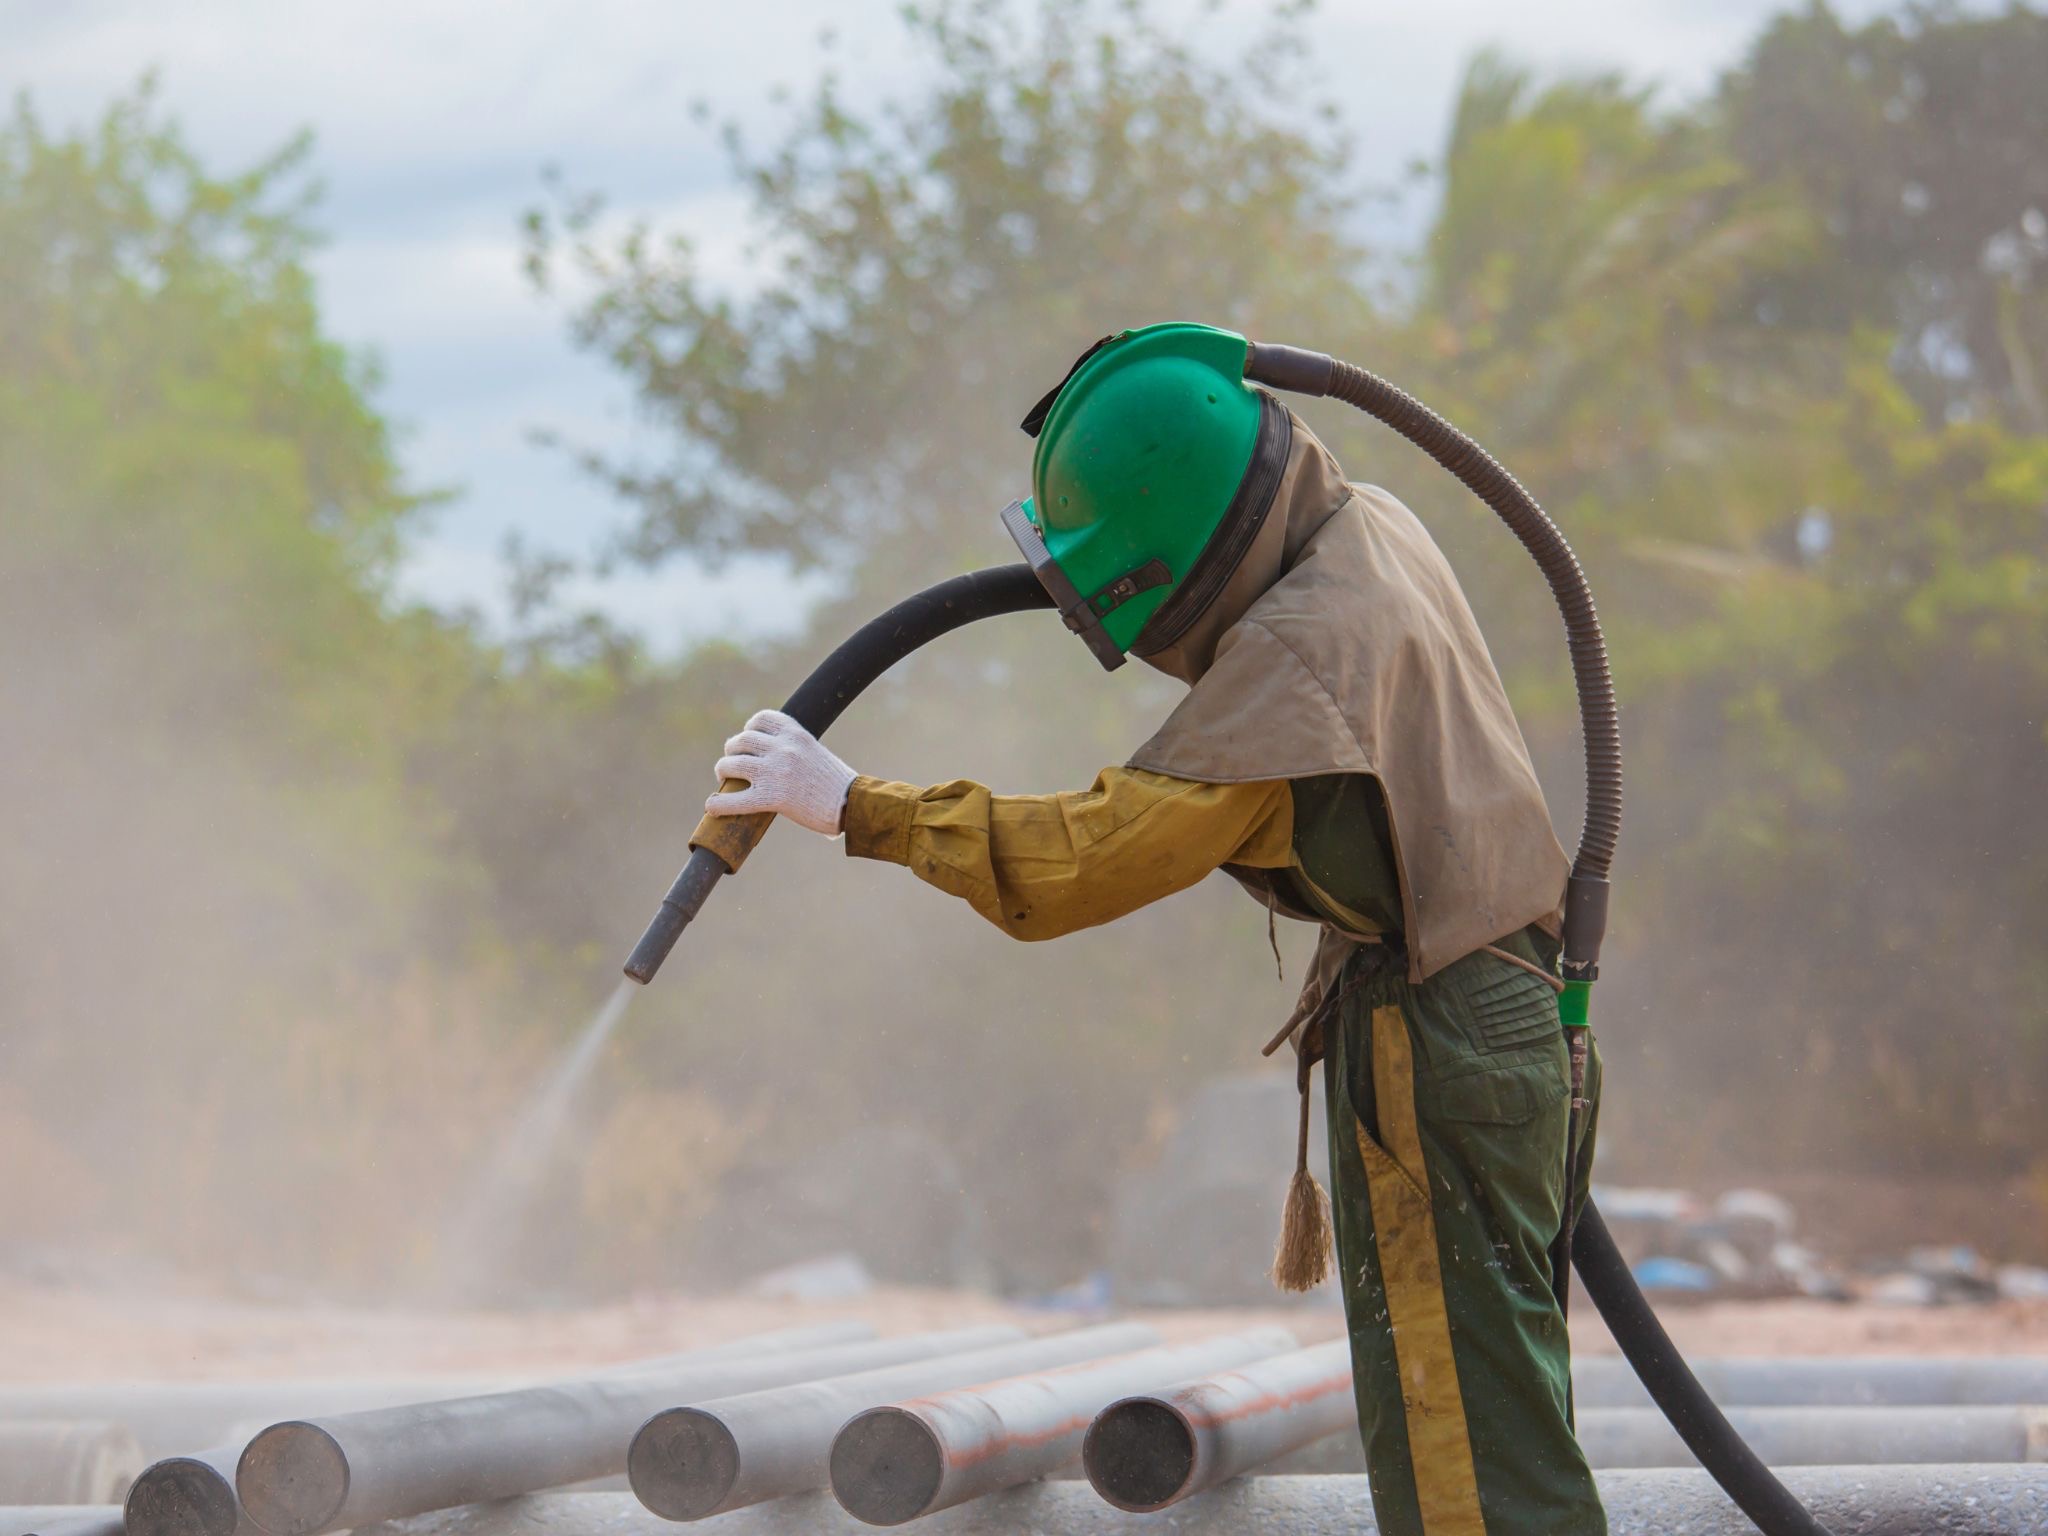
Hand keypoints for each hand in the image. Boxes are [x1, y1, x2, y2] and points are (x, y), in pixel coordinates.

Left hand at [707, 710, 858, 835]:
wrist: (852, 804)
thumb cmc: (838, 784)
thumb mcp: (816, 753)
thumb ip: (795, 749)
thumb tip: (774, 758)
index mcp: (796, 733)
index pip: (761, 719)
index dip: (749, 728)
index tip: (747, 737)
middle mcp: (783, 747)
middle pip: (741, 741)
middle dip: (732, 750)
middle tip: (731, 763)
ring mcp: (775, 771)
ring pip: (731, 765)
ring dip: (723, 771)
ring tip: (723, 779)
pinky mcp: (771, 797)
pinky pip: (735, 799)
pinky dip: (719, 804)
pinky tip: (712, 807)